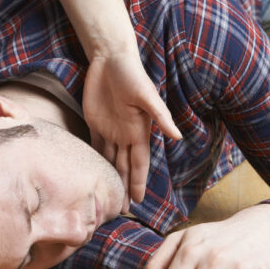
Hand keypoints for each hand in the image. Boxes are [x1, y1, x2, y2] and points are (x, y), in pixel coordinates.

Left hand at [83, 47, 181, 211]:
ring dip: (109, 177)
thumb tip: (178, 137)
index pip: (139, 163)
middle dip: (124, 187)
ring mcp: (110, 129)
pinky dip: (94, 160)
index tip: (137, 202)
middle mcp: (125, 134)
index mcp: (139, 131)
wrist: (109, 57)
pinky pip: (94, 145)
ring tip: (107, 197)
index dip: (138, 182)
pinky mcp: (94, 121)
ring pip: (110, 160)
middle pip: (124, 167)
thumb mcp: (147, 95)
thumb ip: (161, 117)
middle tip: (120, 210)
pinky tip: (92, 173)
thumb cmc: (132, 74)